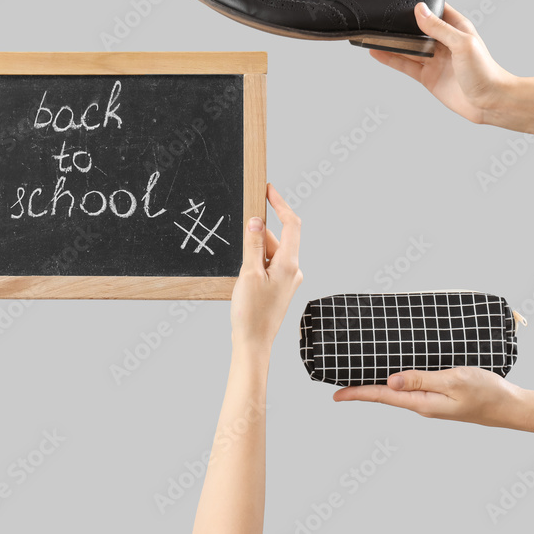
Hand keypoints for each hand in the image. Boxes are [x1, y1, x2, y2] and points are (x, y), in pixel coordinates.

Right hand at [230, 184, 302, 349]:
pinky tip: (245, 277)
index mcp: (289, 264)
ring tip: (241, 273)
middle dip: (258, 236)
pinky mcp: (280, 287)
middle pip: (278, 239)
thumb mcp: (248, 273)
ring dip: (255, 253)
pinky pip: (269, 265)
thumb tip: (257, 221)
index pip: (291, 224)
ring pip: (271, 253)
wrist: (253, 343)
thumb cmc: (251, 312)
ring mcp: (288, 280)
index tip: (268, 190)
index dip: (280, 204)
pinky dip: (257, 263)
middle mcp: (294, 270)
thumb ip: (254, 244)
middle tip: (240, 238)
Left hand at [333, 366, 524, 429]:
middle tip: (339, 382)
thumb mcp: (453, 381)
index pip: (382, 396)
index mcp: (422, 403)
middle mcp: (422, 404)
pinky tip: (394, 372)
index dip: (357, 393)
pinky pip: (412, 386)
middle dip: (362, 388)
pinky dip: (397, 379)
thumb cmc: (486, 392)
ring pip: (397, 391)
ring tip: (359, 375)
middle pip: (385, 395)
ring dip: (378, 384)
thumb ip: (421, 380)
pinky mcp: (439, 395)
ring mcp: (431, 401)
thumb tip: (389, 381)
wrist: (512, 406)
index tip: (335, 394)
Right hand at [370, 2, 515, 123]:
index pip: (433, 8)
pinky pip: (404, 64)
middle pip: (415, 28)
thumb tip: (419, 10)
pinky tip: (377, 52)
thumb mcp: (462, 44)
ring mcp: (433, 59)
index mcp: (455, 28)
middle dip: (399, 21)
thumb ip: (439, 28)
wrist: (489, 102)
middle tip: (379, 13)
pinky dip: (390, 59)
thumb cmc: (485, 71)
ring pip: (406, 47)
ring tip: (372, 33)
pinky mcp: (426, 76)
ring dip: (390, 41)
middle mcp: (443, 42)